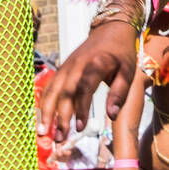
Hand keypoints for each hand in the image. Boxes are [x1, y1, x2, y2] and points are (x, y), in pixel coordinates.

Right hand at [38, 23, 137, 140]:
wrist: (109, 30)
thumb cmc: (121, 53)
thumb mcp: (128, 71)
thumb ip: (120, 93)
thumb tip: (112, 116)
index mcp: (95, 64)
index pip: (84, 87)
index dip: (80, 107)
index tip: (80, 127)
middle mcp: (76, 65)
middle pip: (64, 92)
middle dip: (59, 116)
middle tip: (58, 138)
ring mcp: (66, 66)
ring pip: (52, 90)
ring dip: (46, 112)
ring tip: (43, 132)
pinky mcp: (62, 69)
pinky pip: (50, 87)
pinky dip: (44, 102)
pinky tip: (42, 118)